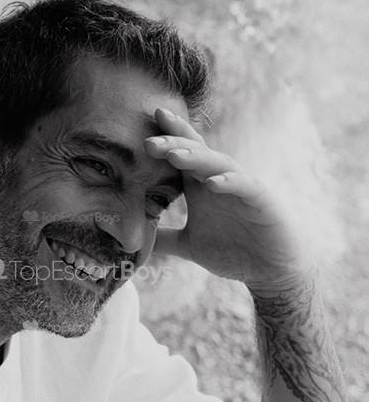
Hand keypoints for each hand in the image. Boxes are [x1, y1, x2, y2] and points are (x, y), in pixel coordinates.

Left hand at [144, 107, 313, 293]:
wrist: (271, 271)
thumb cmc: (234, 251)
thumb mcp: (189, 245)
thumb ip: (163, 238)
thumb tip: (131, 241)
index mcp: (200, 187)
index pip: (181, 156)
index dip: (165, 140)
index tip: (139, 131)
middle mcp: (219, 180)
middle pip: (195, 152)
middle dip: (172, 144)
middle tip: (148, 141)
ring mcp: (240, 187)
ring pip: (217, 163)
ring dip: (195, 157)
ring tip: (173, 155)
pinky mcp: (260, 200)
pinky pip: (243, 186)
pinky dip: (228, 182)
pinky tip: (212, 182)